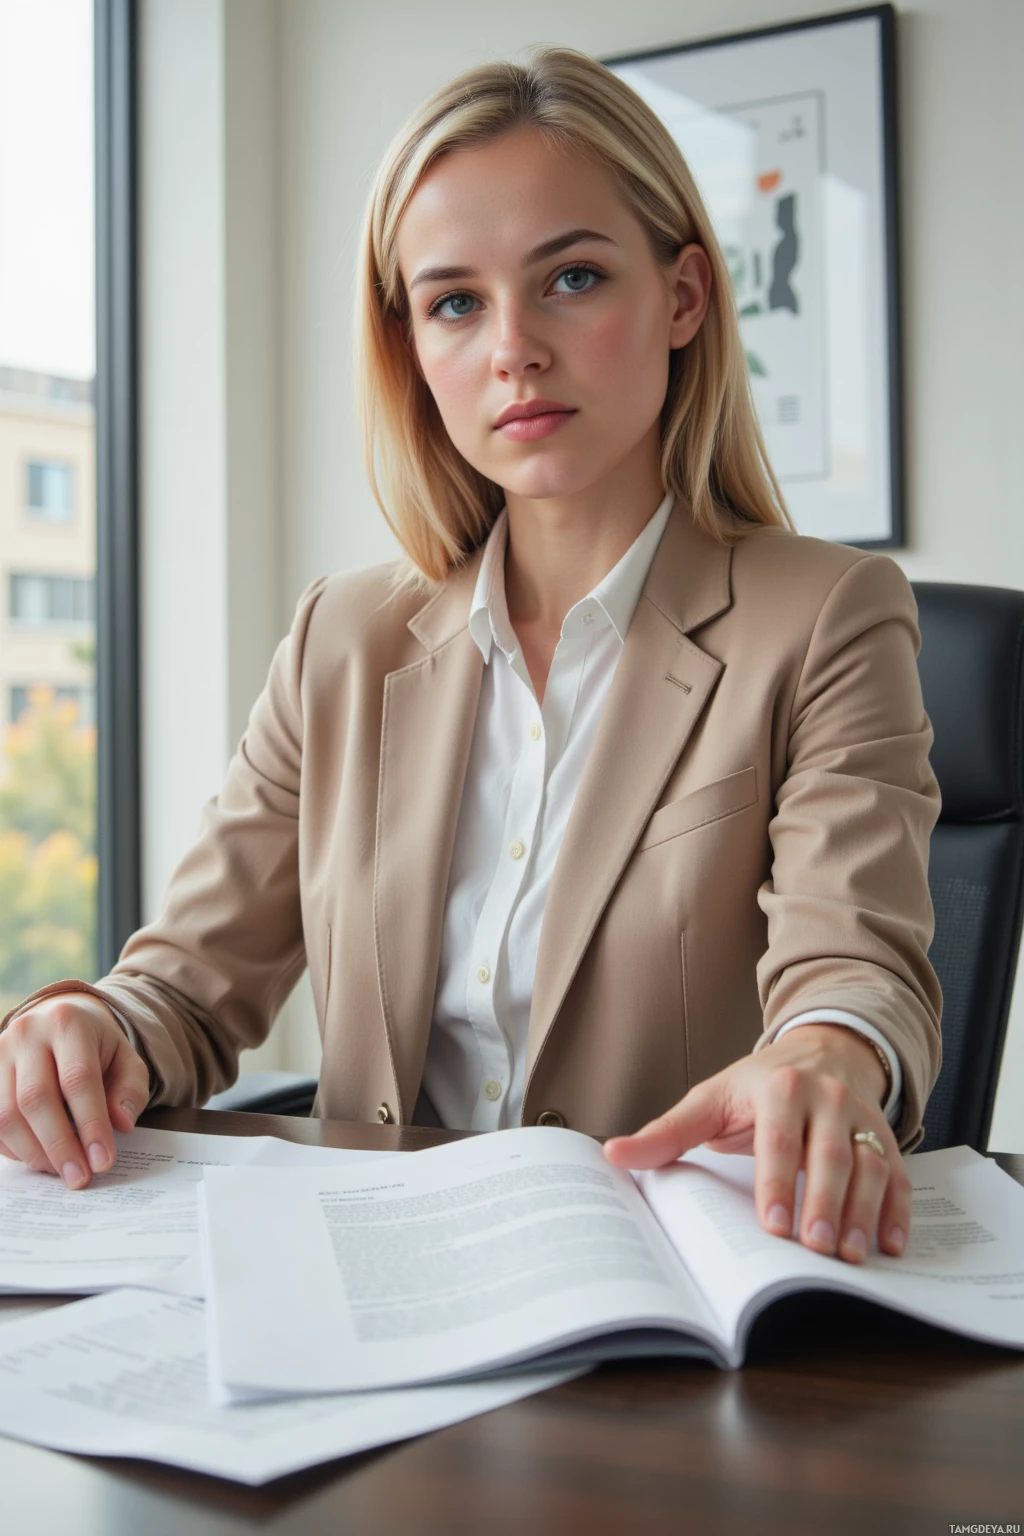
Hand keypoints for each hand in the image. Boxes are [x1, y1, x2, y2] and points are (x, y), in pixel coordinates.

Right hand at [0, 995, 148, 1187]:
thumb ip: (130, 1090)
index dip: (91, 1124)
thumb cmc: (97, 1047)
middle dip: (59, 1145)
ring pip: (6, 1114)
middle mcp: (28, 1033)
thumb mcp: (126, 1060)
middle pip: (36, 1098)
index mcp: (68, 1022)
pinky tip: (39, 1158)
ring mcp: (0, 1052)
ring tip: (61, 1171)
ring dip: (34, 1152)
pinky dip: (14, 1147)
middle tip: (79, 1177)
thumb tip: (121, 1124)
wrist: (60, 1019)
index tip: (103, 1161)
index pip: (78, 1079)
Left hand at [604, 1024, 910, 1263]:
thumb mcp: (710, 1099)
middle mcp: (827, 1098)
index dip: (777, 1182)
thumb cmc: (758, 1085)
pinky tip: (890, 1245)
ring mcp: (861, 1118)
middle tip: (815, 1250)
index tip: (772, 1224)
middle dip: (823, 1203)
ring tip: (849, 1255)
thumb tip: (613, 1155)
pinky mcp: (886, 1138)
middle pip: (829, 1155)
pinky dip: (898, 1210)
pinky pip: (899, 1174)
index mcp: (779, 1088)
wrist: (822, 1052)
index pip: (778, 1139)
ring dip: (863, 1213)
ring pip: (870, 1166)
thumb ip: (667, 1132)